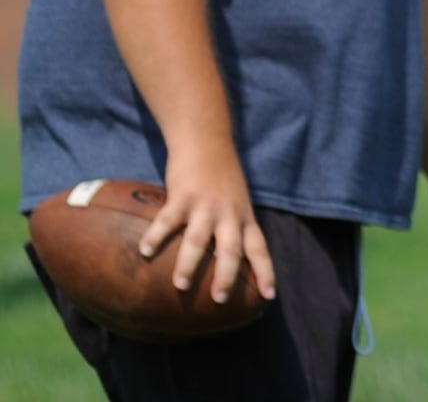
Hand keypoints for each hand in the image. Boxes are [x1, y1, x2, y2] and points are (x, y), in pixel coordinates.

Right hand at [139, 146, 275, 304]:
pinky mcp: (182, 195)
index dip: (265, 272)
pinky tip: (145, 251)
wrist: (207, 140)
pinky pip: (167, 220)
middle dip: (227, 275)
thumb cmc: (221, 176)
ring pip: (199, 238)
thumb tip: (222, 264)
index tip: (269, 297)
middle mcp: (228, 214)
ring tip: (180, 285)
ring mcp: (205, 205)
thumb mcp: (237, 201)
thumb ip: (232, 228)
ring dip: (190, 263)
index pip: (260, 248)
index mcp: (244, 217)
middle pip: (232, 249)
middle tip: (220, 299)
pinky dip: (156, 236)